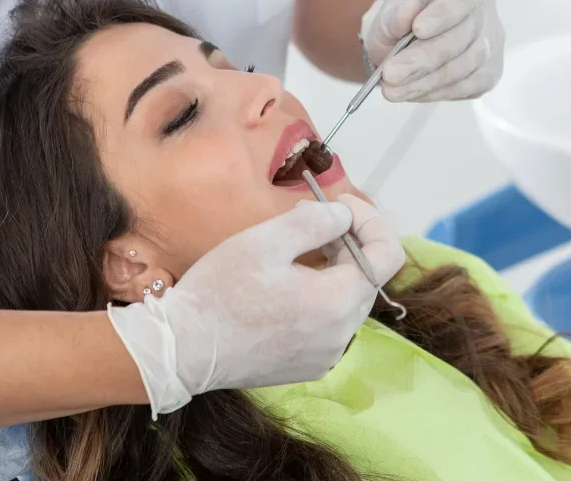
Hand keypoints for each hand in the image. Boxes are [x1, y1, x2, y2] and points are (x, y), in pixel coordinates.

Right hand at [107, 199, 403, 418]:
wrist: (181, 350)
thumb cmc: (219, 292)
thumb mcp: (266, 240)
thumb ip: (316, 221)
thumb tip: (344, 216)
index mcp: (337, 302)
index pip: (388, 255)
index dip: (371, 220)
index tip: (340, 204)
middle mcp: (342, 335)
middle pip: (369, 276)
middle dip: (349, 241)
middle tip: (311, 219)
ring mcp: (327, 355)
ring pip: (348, 299)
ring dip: (333, 269)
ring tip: (294, 250)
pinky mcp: (309, 365)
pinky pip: (329, 323)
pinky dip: (319, 297)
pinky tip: (285, 285)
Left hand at [361, 0, 505, 101]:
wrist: (401, 41)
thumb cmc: (399, 19)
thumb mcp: (387, 11)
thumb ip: (393, 14)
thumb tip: (406, 13)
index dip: (443, 14)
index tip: (418, 28)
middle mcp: (484, 11)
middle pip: (462, 37)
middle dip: (423, 59)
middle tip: (390, 73)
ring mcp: (490, 44)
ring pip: (461, 67)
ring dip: (423, 82)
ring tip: (391, 89)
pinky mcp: (487, 74)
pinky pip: (463, 87)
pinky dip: (432, 92)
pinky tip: (409, 93)